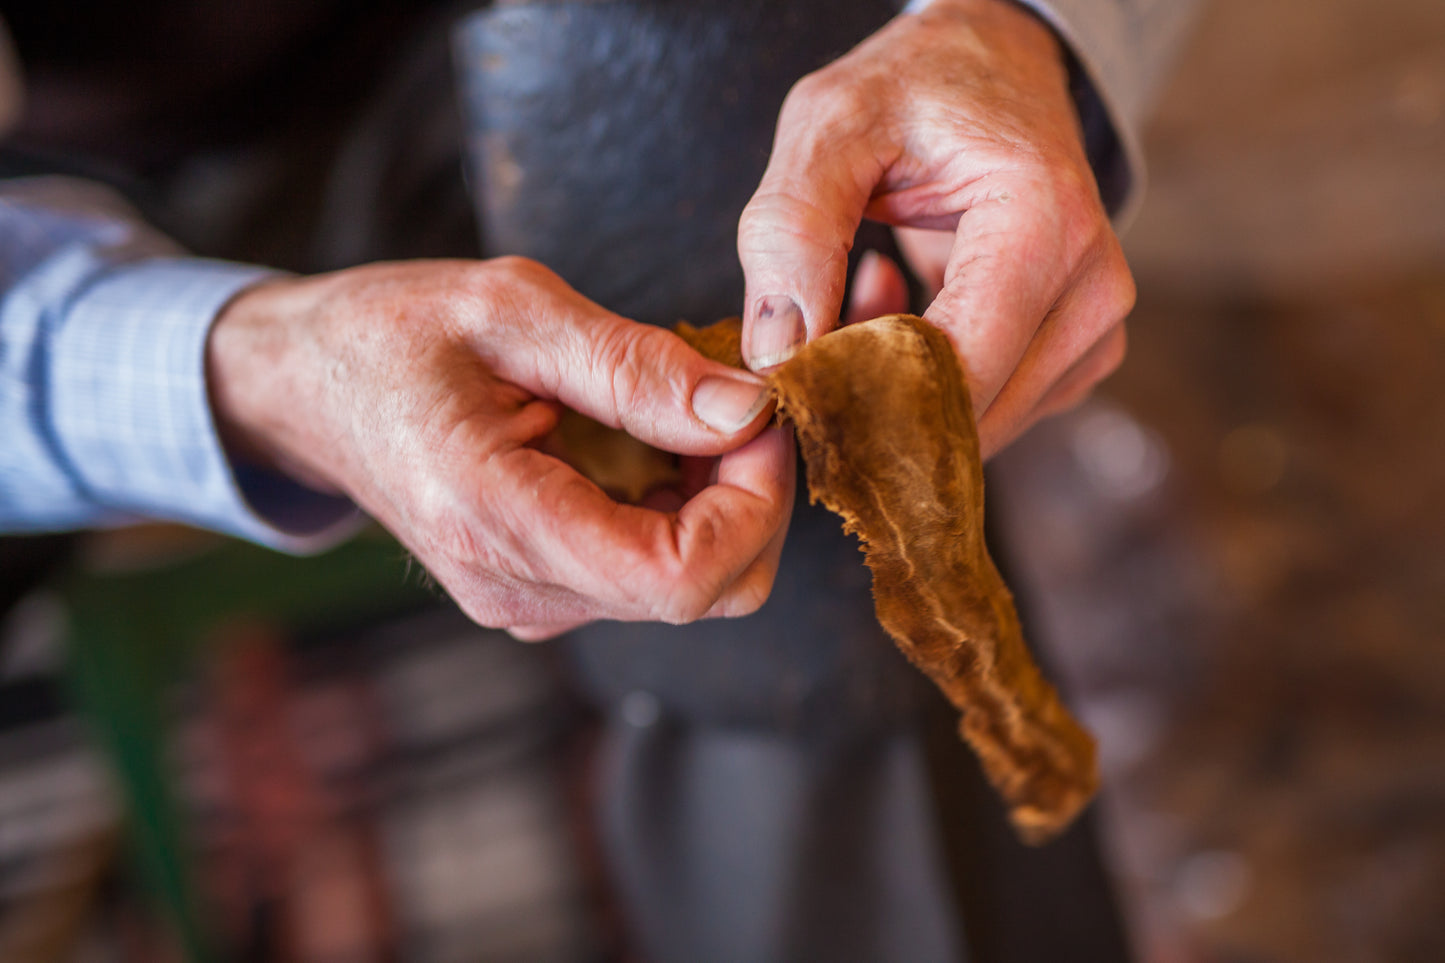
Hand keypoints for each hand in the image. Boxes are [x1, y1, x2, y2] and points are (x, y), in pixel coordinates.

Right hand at [208, 258, 792, 637]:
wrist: (305, 386)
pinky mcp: (539, 591)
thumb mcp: (513, 312)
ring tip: (683, 409)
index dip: (754, 501)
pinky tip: (651, 442)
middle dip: (753, 499)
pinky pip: (649, 573)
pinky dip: (682, 510)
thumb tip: (746, 410)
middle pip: (706, 593)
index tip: (757, 414)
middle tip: (738, 402)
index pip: (681, 577)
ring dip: (720, 500)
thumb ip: (634, 367)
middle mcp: (516, 587)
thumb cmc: (391, 333)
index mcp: (498, 521)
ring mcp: (527, 602)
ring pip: (689, 588)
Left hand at [738, 0, 1133, 457]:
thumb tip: (780, 355)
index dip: (865, 396)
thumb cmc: (912, 90)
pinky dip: (933, 388)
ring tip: (871, 287)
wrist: (991, 69)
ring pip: (976, 427)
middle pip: (971, 416)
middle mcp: (1092, 288)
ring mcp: (1095, 331)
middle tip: (822, 321)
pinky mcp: (1077, 358)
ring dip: (902, 390)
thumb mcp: (830, 125)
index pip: (958, 371)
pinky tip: (908, 311)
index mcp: (1045, 223)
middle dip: (877, 399)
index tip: (796, 379)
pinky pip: (991, 414)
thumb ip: (793, 230)